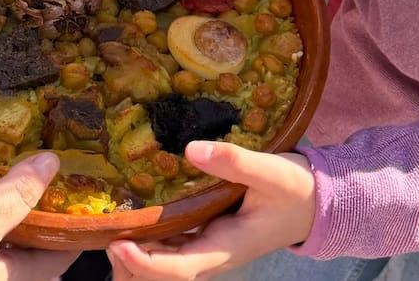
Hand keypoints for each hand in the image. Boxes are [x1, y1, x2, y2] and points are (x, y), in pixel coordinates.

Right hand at [0, 153, 77, 280]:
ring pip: (1, 237)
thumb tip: (50, 164)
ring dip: (7, 205)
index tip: (80, 185)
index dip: (73, 221)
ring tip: (13, 165)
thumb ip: (10, 200)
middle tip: (46, 165)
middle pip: (32, 243)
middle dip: (39, 206)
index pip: (61, 253)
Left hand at [107, 141, 315, 280]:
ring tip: (106, 228)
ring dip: (132, 257)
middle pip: (161, 276)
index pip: (179, 269)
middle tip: (102, 233)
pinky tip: (126, 220)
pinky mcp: (201, 237)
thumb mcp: (272, 171)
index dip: (145, 262)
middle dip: (128, 264)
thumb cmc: (296, 190)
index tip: (118, 242)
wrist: (316, 203)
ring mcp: (204, 249)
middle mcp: (210, 256)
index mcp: (226, 248)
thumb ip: (234, 162)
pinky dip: (143, 242)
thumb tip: (192, 149)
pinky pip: (166, 249)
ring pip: (161, 267)